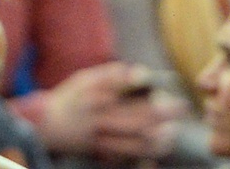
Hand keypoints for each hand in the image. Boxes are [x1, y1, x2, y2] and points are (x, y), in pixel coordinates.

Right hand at [20, 63, 188, 159]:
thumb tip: (142, 73)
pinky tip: (159, 145)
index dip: (136, 79)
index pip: (115, 81)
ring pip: (133, 138)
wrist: (48, 126)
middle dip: (162, 112)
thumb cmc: (71, 98)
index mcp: (92, 92)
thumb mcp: (85, 79)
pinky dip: (146, 151)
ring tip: (173, 130)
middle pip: (133, 114)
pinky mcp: (100, 150)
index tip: (153, 78)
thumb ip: (112, 74)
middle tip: (181, 107)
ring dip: (158, 136)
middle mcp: (95, 114)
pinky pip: (127, 154)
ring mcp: (98, 135)